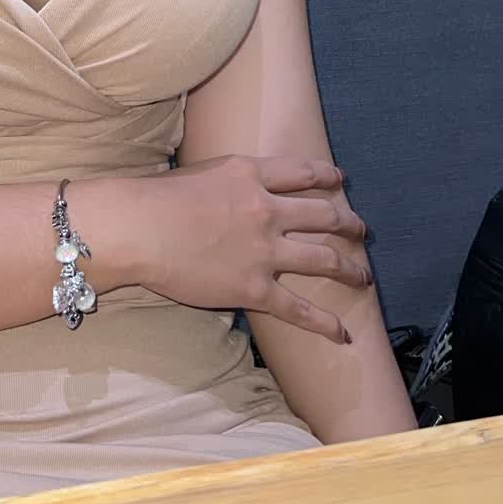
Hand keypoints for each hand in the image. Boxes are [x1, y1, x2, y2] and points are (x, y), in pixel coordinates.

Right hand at [135, 156, 369, 343]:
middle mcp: (267, 209)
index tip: (341, 182)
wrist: (139, 228)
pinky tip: (342, 332)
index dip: (328, 177)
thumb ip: (229, 178)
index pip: (303, 172)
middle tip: (362, 231)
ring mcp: (264, 250)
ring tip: (363, 277)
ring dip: (350, 269)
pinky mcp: (254, 288)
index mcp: (252, 175)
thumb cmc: (156, 198)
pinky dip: (324, 322)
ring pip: (323, 258)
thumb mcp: (202, 170)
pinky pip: (298, 309)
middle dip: (350, 224)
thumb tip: (235, 185)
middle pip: (324, 215)